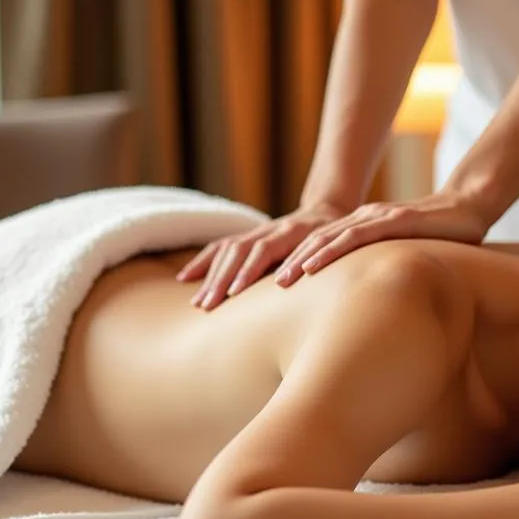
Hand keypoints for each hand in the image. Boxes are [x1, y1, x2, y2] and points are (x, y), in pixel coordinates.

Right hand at [177, 202, 347, 309]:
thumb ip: (318, 261)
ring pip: (226, 250)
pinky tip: (186, 278)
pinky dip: (203, 262)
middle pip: (238, 251)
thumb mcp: (332, 248)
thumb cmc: (332, 239)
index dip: (249, 270)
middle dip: (221, 279)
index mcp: (292, 232)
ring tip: (198, 303)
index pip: (264, 249)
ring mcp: (256, 232)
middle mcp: (269, 230)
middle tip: (208, 306)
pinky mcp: (248, 236)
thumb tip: (305, 283)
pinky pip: (220, 247)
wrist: (326, 212)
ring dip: (210, 276)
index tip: (235, 293)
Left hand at [274, 189, 491, 286]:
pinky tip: (311, 267)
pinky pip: (354, 238)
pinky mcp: (392, 221)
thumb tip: (370, 303)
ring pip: (325, 240)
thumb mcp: (403, 257)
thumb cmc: (440, 238)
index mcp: (360, 229)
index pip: (316, 247)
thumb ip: (383, 270)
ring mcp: (375, 218)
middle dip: (283, 264)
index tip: (263, 288)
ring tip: (273, 282)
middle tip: (260, 287)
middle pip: (312, 242)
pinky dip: (329, 252)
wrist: (470, 207)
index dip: (289, 264)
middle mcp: (361, 220)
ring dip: (297, 261)